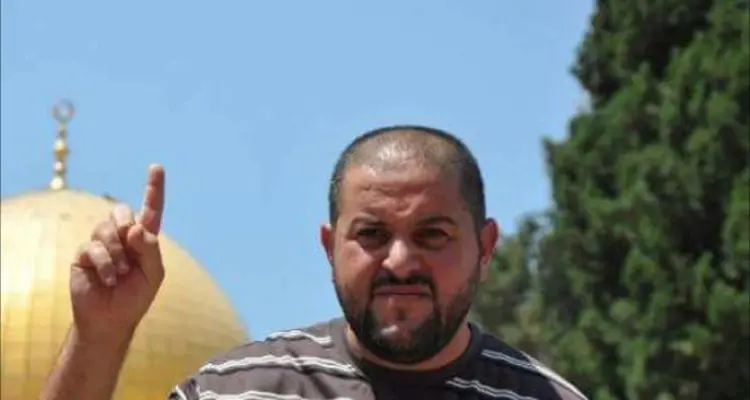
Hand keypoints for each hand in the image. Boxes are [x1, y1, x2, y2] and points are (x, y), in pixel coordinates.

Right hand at [70, 164, 165, 341]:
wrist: (110, 320)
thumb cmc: (135, 297)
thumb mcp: (154, 275)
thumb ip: (151, 249)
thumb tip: (135, 228)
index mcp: (144, 239)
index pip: (151, 209)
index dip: (153, 188)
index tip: (156, 167)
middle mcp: (122, 236)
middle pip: (122, 212)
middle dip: (127, 228)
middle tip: (131, 247)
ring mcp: (101, 243)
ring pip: (106, 228)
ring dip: (117, 253)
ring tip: (120, 273)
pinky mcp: (84, 254)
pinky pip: (92, 247)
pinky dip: (105, 264)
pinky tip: (108, 278)